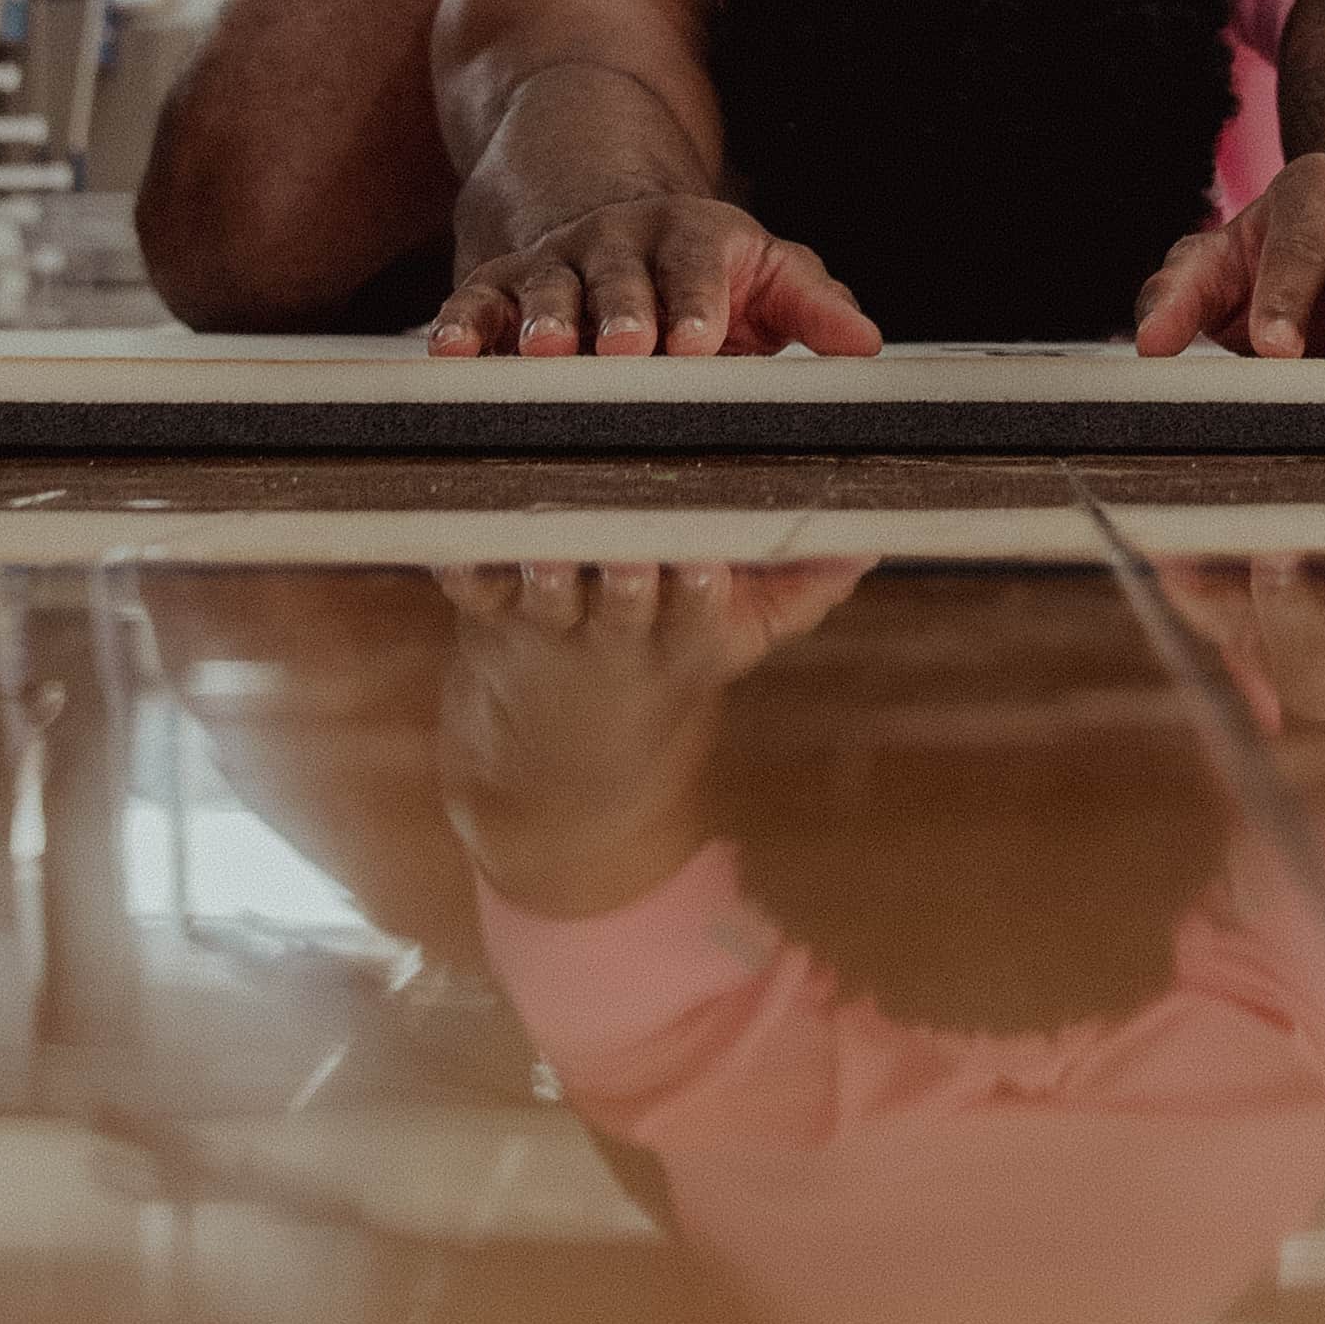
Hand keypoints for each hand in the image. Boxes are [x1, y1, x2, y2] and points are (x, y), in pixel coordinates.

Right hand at [425, 191, 882, 359]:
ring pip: (548, 287)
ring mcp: (555, 262)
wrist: (612, 217)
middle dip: (623, 311)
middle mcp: (618, 243)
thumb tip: (865, 344)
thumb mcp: (765, 273)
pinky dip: (462, 326)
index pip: (698, 268)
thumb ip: (811, 305)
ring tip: (545, 355)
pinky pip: (477, 302)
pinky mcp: (500, 285)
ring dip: (546, 321)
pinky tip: (451, 354)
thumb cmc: (704, 268)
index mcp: (690, 238)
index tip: (702, 343)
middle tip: (627, 349)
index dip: (699, 303)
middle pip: (620, 275)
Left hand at [431, 554, 872, 874]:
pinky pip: (470, 585)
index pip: (702, 608)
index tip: (705, 563)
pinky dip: (462, 565)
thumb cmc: (655, 688)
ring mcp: (549, 628)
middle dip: (628, 559)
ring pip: (549, 589)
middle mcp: (618, 635)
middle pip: (626, 589)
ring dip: (547, 564)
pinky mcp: (487, 618)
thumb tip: (869, 536)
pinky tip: (455, 537)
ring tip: (547, 539)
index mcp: (686, 639)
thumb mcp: (731, 649)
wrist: (556, 793)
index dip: (703, 583)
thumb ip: (798, 592)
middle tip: (629, 529)